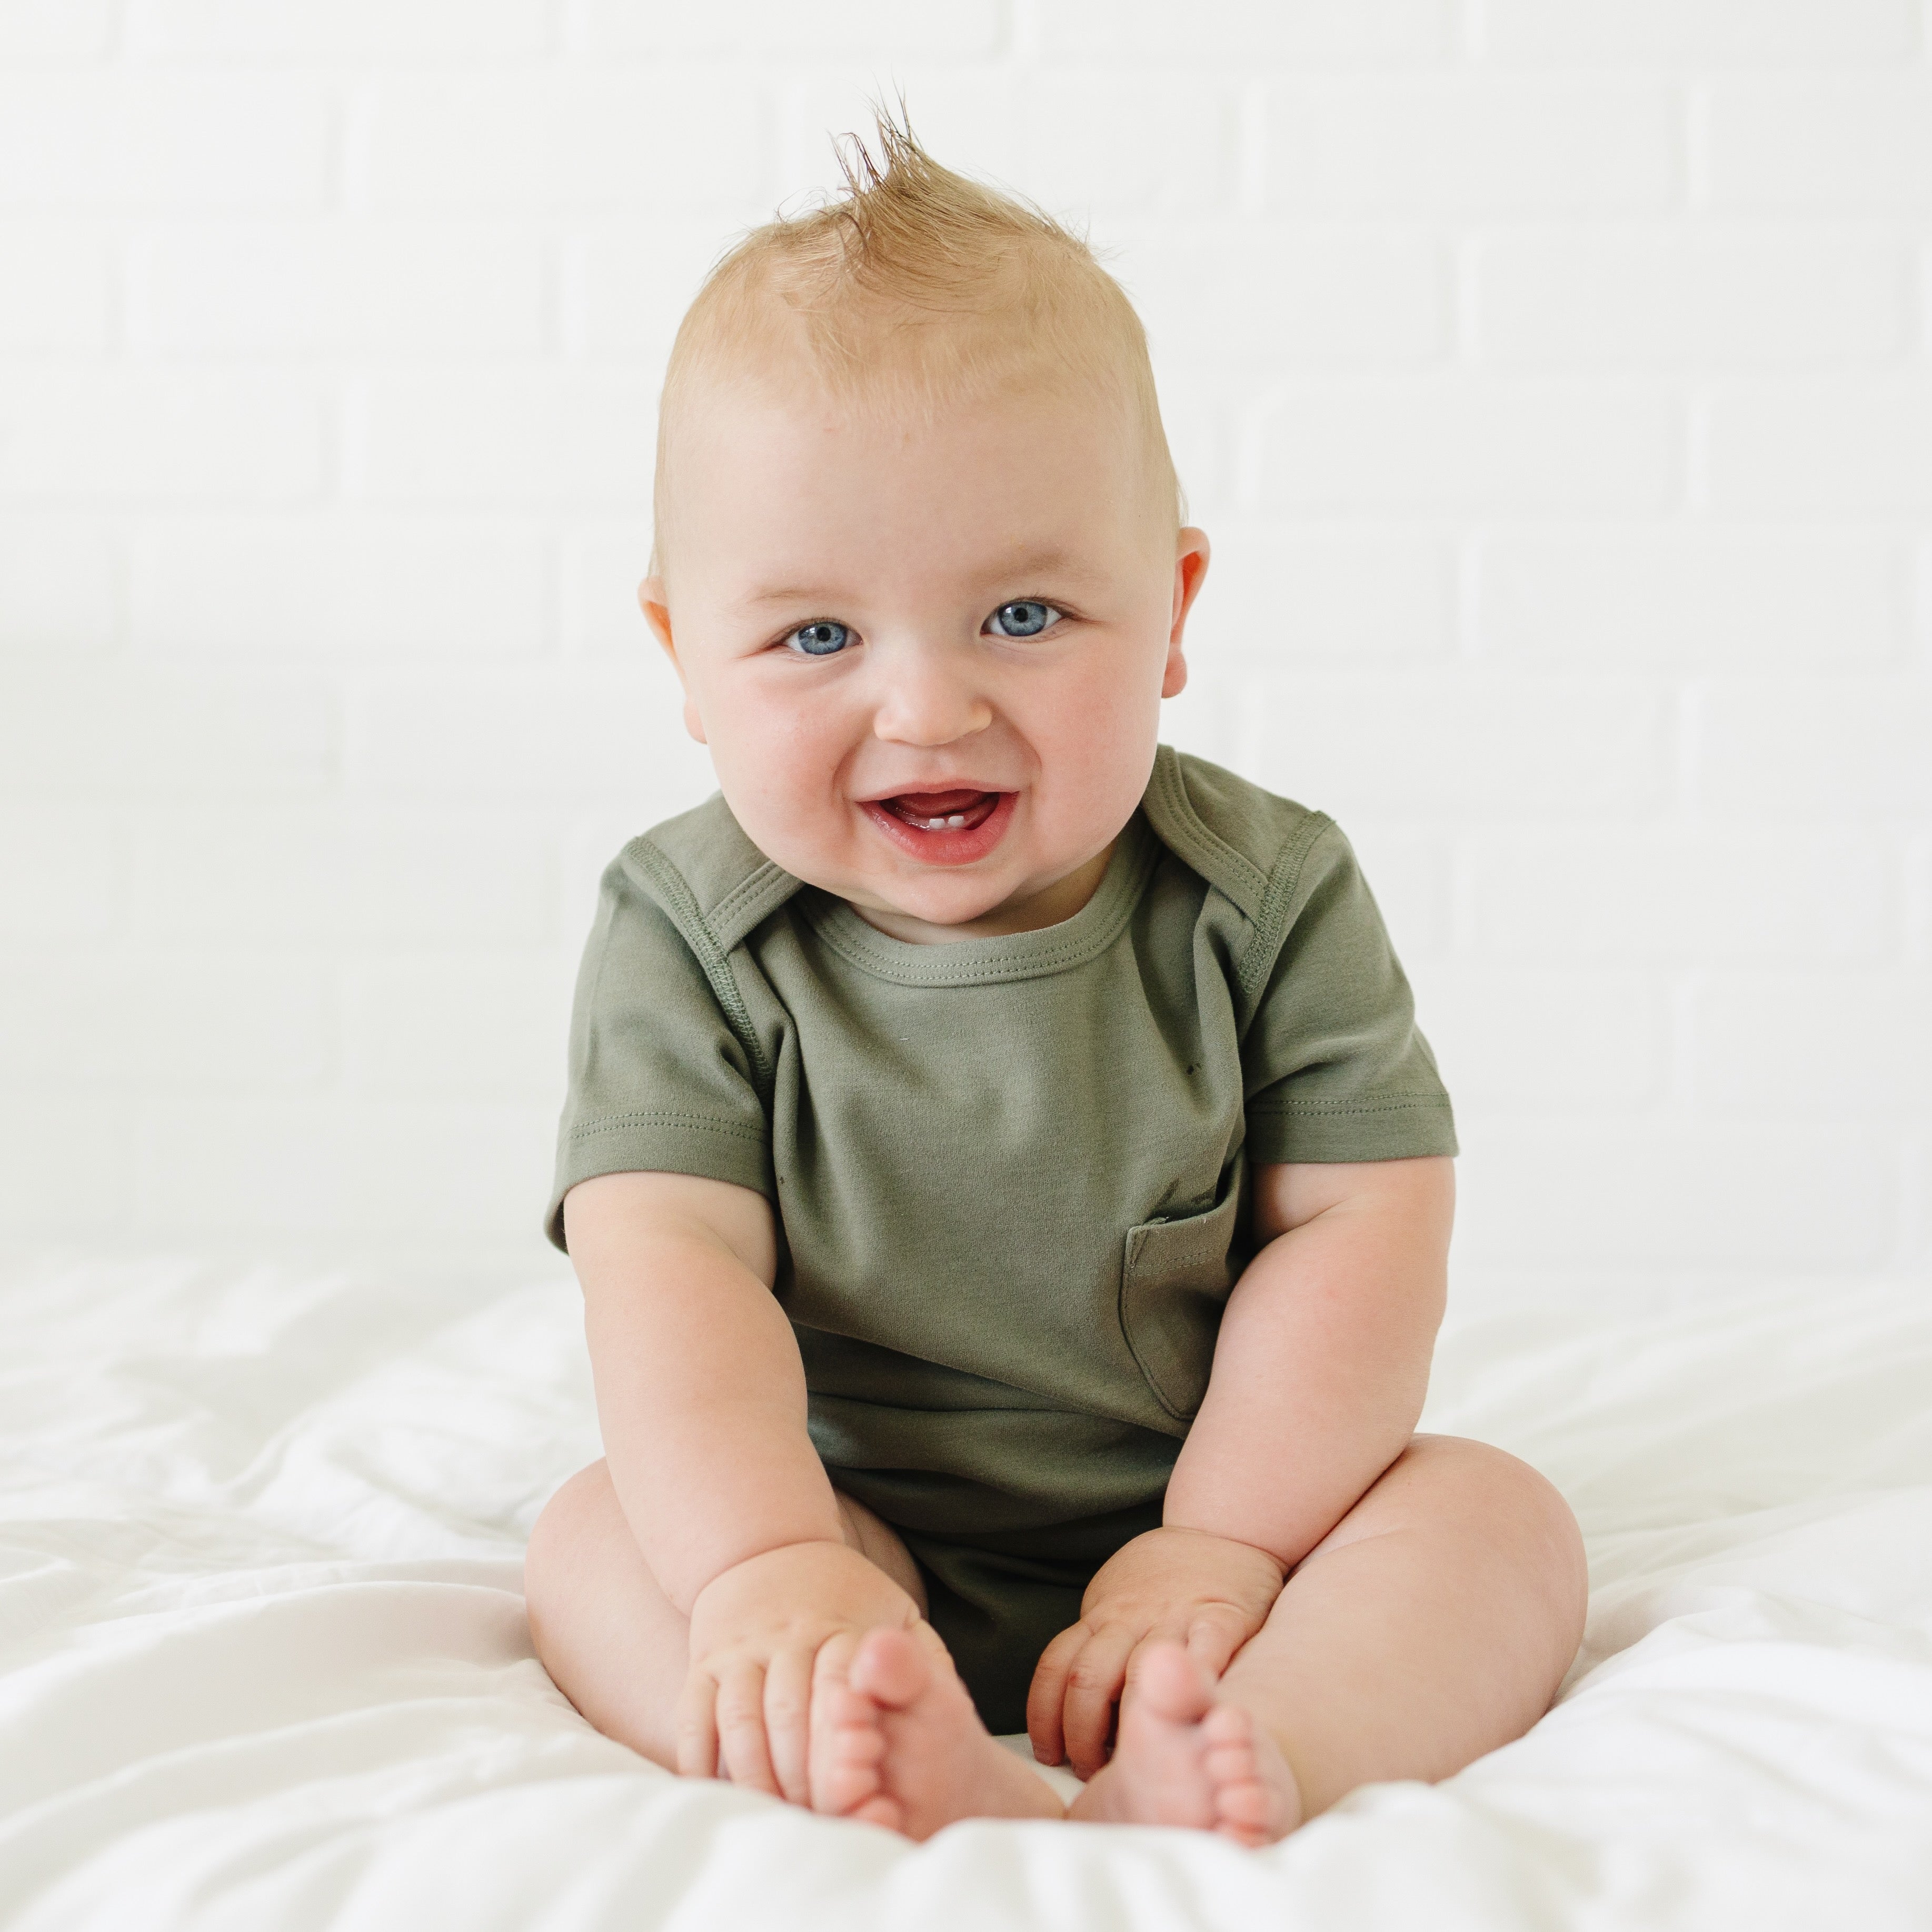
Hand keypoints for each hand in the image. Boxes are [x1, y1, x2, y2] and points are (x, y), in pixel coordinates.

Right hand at [679, 1539, 922, 1803]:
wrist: (764, 1544)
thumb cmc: (843, 1593)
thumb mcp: (896, 1610)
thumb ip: (922, 1658)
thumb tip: (950, 1704)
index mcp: (839, 1628)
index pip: (841, 1693)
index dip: (845, 1746)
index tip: (859, 1791)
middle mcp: (786, 1636)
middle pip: (789, 1715)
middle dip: (801, 1777)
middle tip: (815, 1823)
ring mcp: (740, 1650)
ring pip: (740, 1720)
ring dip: (754, 1777)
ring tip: (774, 1818)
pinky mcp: (704, 1663)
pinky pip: (695, 1718)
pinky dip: (701, 1762)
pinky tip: (718, 1797)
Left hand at [1026, 1526, 1285, 1775]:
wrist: (1224, 1527)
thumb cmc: (1164, 1576)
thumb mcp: (1117, 1598)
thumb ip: (1098, 1641)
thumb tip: (1068, 1704)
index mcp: (1102, 1613)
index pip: (1055, 1666)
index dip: (1044, 1715)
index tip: (1048, 1752)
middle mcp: (1131, 1616)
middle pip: (1088, 1680)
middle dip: (1080, 1735)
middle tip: (1088, 1772)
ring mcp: (1176, 1617)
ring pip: (1138, 1679)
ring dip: (1128, 1731)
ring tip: (1130, 1766)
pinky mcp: (1222, 1619)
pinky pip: (1205, 1660)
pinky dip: (1193, 1693)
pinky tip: (1188, 1725)